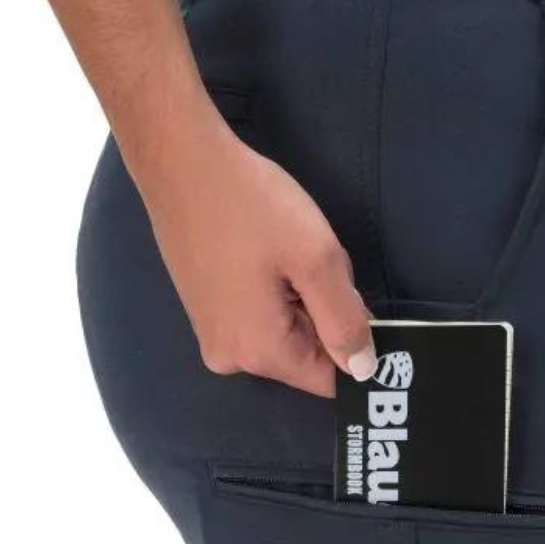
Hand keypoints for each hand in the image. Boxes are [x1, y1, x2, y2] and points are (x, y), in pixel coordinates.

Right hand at [135, 123, 376, 397]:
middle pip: (307, 354)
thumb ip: (345, 320)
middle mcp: (231, 357)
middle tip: (315, 263)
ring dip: (301, 297)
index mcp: (260, 353)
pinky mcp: (205, 310)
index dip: (356, 348)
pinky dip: (277, 290)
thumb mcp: (316, 259)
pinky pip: (260, 316)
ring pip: (287, 331)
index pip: (329, 380)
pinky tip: (267, 252)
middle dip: (325, 313)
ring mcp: (213, 334)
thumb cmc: (250, 205)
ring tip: (286, 252)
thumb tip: (363, 369)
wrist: (181, 163)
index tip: (357, 303)